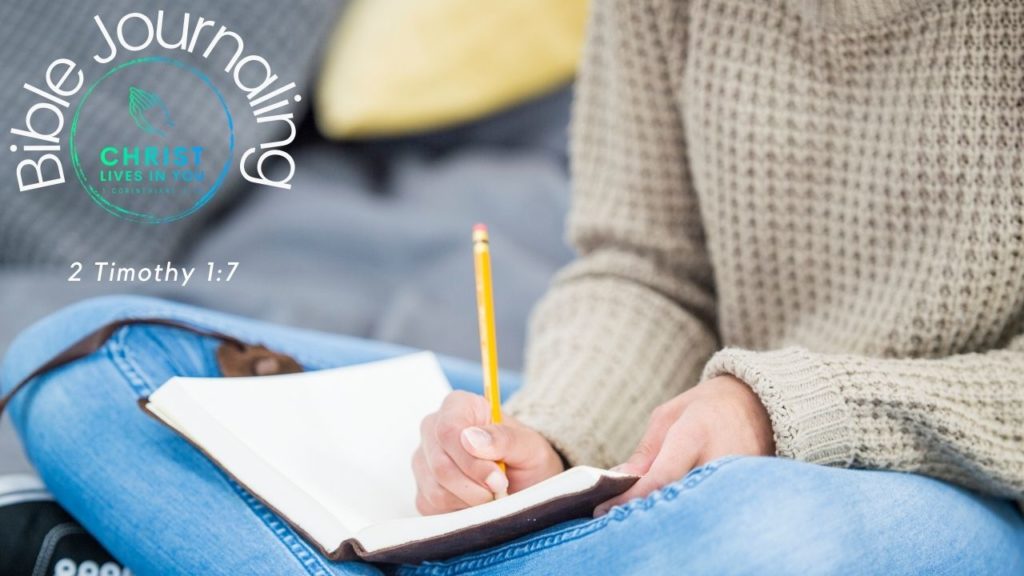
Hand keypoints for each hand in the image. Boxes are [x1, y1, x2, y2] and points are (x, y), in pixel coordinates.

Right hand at [413, 391, 564, 514]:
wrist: (526, 483)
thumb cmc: (527, 458)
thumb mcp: (529, 446)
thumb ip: (504, 439)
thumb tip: (470, 439)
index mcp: (458, 406)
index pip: (448, 430)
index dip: (470, 460)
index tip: (497, 479)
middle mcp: (433, 430)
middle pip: (440, 465)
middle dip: (475, 486)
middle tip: (501, 491)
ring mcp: (424, 461)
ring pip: (436, 491)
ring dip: (471, 501)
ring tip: (494, 495)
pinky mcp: (423, 491)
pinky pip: (434, 508)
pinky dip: (461, 512)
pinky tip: (479, 503)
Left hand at [594, 375, 773, 515]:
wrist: (757, 405)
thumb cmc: (706, 408)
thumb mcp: (668, 417)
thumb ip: (645, 453)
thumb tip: (620, 481)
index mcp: (695, 434)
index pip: (660, 477)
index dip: (630, 498)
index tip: (604, 510)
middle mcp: (719, 459)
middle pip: (677, 499)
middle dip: (647, 510)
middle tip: (620, 517)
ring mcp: (737, 479)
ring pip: (694, 509)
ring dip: (669, 513)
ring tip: (646, 514)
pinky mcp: (746, 491)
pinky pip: (711, 508)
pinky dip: (689, 512)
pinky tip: (674, 512)